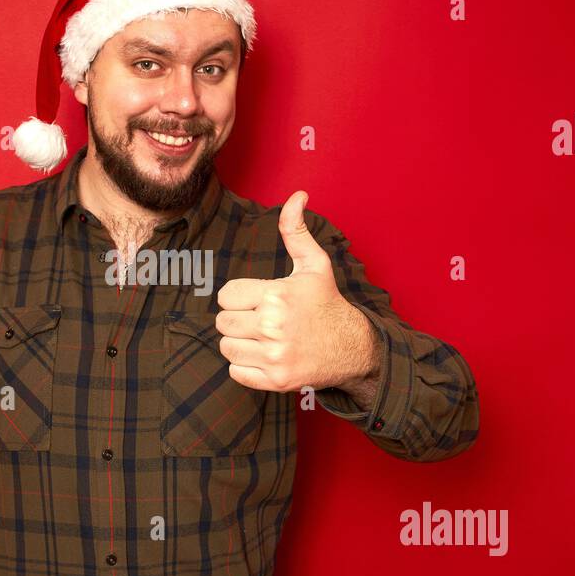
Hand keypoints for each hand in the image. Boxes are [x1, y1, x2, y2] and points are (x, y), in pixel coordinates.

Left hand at [215, 191, 373, 392]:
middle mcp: (272, 326)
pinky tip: (264, 355)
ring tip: (261, 337)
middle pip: (223, 322)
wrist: (351, 347)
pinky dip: (245, 366)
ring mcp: (274, 355)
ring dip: (239, 342)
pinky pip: (236, 372)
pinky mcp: (275, 380)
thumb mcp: (313, 264)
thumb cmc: (326, 303)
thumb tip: (297, 196)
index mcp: (276, 295)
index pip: (226, 296)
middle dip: (238, 319)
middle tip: (259, 319)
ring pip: (226, 347)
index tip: (256, 299)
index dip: (238, 296)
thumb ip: (295, 231)